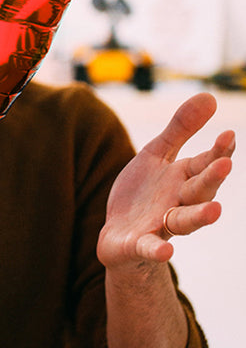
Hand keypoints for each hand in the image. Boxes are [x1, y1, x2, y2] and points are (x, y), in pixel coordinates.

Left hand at [97, 92, 234, 270]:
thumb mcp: (157, 154)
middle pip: (200, 191)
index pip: (206, 164)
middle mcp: (178, 202)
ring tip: (215, 211)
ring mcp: (160, 225)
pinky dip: (157, 250)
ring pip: (184, 222)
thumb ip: (181, 129)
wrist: (118, 233)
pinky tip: (165, 252)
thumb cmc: (142, 192)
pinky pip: (150, 248)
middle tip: (225, 164)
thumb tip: (210, 95)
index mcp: (183, 179)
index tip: (229, 135)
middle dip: (212, 179)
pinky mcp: (139, 244)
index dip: (218, 152)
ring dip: (199, 217)